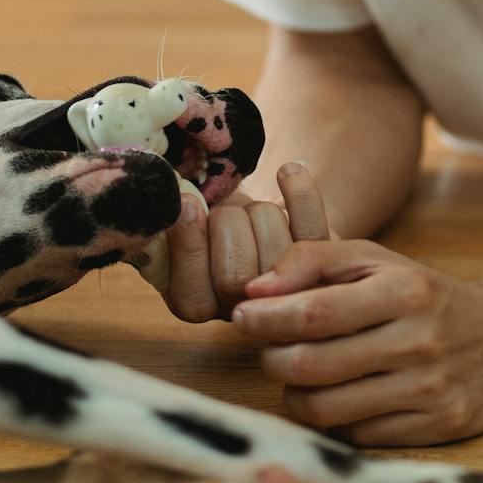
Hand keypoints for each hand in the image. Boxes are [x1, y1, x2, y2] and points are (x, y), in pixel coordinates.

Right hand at [159, 163, 331, 322]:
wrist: (235, 216)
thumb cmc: (196, 220)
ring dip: (257, 212)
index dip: (190, 246)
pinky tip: (287, 172)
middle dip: (225, 223)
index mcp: (198, 308)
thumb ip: (164, 228)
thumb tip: (178, 206)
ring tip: (246, 211)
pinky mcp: (318, 259)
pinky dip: (300, 193)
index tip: (187, 203)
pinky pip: (313, 226)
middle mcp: (248, 310)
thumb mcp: (167, 226)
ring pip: (275, 247)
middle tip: (220, 209)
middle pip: (237, 278)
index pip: (195, 299)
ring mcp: (288, 289)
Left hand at [231, 242, 482, 446]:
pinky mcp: (436, 429)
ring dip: (295, 394)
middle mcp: (421, 342)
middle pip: (312, 365)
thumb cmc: (424, 295)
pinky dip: (333, 418)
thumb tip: (253, 290)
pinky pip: (355, 435)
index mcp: (406, 292)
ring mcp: (431, 391)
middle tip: (270, 349)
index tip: (242, 317)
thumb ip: (312, 260)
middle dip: (273, 359)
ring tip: (299, 374)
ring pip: (327, 408)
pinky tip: (339, 395)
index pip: (314, 312)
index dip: (266, 319)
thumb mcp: (377, 260)